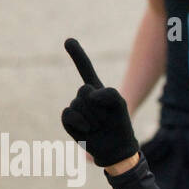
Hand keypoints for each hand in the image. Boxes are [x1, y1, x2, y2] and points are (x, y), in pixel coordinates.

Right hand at [60, 39, 138, 167]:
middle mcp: (84, 96)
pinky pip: (69, 114)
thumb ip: (107, 92)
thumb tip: (89, 96)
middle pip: (84, 90)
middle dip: (98, 106)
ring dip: (93, 117)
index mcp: (97, 89)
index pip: (85, 68)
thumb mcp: (119, 103)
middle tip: (106, 118)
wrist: (116, 148)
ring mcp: (75, 107)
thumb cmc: (119, 124)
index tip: (68, 40)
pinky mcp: (69, 120)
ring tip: (99, 126)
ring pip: (78, 103)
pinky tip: (89, 130)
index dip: (77, 55)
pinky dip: (81, 123)